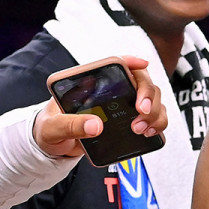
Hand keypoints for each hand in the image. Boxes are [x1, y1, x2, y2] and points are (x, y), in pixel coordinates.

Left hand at [34, 56, 167, 156]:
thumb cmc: (49, 130)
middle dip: (148, 95)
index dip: (132, 61)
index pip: (116, 63)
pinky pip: (154, 118)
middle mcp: (113, 90)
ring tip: (141, 129)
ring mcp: (124, 105)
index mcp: (91, 82)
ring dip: (155, 113)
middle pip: (142, 81)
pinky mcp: (130, 121)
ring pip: (153, 99)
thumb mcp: (52, 127)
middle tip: (142, 112)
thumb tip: (95, 125)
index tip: (143, 64)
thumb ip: (69, 125)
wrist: (54, 147)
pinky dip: (158, 124)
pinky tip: (151, 133)